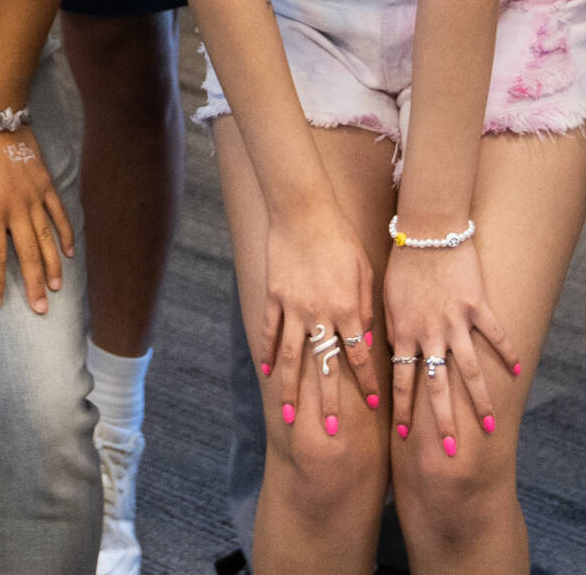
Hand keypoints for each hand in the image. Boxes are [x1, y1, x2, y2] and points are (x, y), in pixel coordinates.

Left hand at [0, 124, 72, 313]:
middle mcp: (17, 210)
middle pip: (28, 255)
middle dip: (34, 285)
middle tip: (40, 310)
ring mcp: (35, 198)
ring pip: (47, 239)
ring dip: (53, 266)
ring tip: (57, 289)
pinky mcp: (46, 185)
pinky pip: (60, 214)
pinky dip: (65, 234)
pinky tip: (68, 252)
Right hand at [257, 200, 376, 435]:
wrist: (303, 210)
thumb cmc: (340, 238)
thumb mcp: (363, 272)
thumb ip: (365, 308)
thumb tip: (366, 341)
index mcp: (347, 309)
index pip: (360, 357)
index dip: (368, 383)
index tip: (376, 406)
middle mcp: (320, 313)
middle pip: (324, 366)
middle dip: (328, 401)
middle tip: (329, 433)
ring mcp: (293, 306)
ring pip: (291, 356)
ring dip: (290, 388)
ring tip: (288, 414)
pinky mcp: (273, 294)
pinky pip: (270, 330)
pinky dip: (268, 352)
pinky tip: (267, 371)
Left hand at [385, 239, 518, 454]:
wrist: (424, 229)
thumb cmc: (399, 262)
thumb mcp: (384, 296)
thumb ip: (389, 328)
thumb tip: (386, 353)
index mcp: (403, 331)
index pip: (401, 379)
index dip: (403, 408)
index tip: (404, 435)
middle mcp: (430, 333)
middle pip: (437, 386)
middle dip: (443, 421)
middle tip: (450, 453)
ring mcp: (456, 322)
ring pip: (470, 371)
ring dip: (479, 402)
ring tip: (488, 428)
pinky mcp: (477, 307)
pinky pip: (496, 336)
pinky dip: (508, 354)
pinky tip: (517, 373)